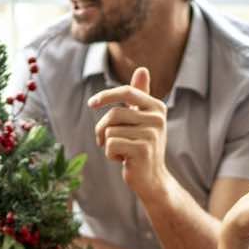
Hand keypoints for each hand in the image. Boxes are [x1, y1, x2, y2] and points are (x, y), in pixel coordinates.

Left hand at [90, 67, 168, 198]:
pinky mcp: (142, 150)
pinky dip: (110, 155)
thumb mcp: (142, 119)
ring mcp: (151, 134)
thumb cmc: (142, 146)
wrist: (152, 179)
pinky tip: (123, 160)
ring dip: (107, 143)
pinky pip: (110, 145)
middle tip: (105, 141)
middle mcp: (157, 118)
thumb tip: (142, 69)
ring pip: (110, 131)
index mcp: (157, 107)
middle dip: (102, 128)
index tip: (91, 104)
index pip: (127, 92)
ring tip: (121, 151)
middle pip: (114, 114)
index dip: (107, 95)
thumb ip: (140, 95)